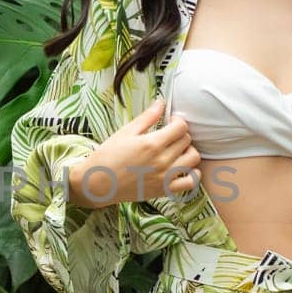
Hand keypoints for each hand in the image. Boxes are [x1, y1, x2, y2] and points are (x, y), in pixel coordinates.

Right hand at [68, 99, 201, 206]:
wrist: (98, 183)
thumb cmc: (108, 156)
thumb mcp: (126, 132)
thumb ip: (147, 117)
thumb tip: (161, 102)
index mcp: (152, 143)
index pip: (181, 127)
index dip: (177, 121)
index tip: (170, 122)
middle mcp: (161, 161)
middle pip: (187, 141)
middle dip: (180, 134)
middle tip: (170, 135)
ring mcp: (165, 177)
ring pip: (193, 159)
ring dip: (189, 151)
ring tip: (178, 150)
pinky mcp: (164, 190)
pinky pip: (191, 183)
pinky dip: (193, 174)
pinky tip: (183, 168)